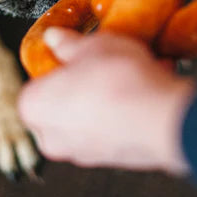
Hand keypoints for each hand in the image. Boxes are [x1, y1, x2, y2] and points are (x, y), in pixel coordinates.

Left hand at [18, 30, 194, 172]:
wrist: (162, 117)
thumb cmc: (117, 81)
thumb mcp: (89, 45)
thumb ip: (67, 43)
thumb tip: (54, 38)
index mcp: (34, 107)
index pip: (35, 84)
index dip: (56, 66)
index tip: (73, 54)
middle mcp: (54, 138)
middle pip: (63, 102)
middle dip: (83, 82)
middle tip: (101, 61)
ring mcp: (85, 153)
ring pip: (92, 115)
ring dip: (108, 95)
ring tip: (132, 68)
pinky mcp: (116, 159)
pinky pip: (116, 126)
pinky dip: (127, 109)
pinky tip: (148, 84)